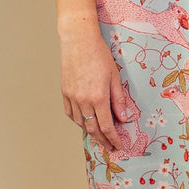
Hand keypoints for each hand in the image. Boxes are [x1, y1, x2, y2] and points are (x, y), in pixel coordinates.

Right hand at [59, 24, 128, 152]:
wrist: (78, 41)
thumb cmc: (99, 55)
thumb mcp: (115, 77)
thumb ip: (118, 99)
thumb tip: (123, 118)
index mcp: (98, 98)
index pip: (107, 127)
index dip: (114, 139)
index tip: (119, 145)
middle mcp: (83, 101)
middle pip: (93, 129)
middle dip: (103, 140)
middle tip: (110, 146)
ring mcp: (72, 97)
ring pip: (81, 123)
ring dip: (90, 132)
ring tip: (99, 136)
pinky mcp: (65, 92)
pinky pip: (70, 113)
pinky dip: (78, 121)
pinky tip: (84, 122)